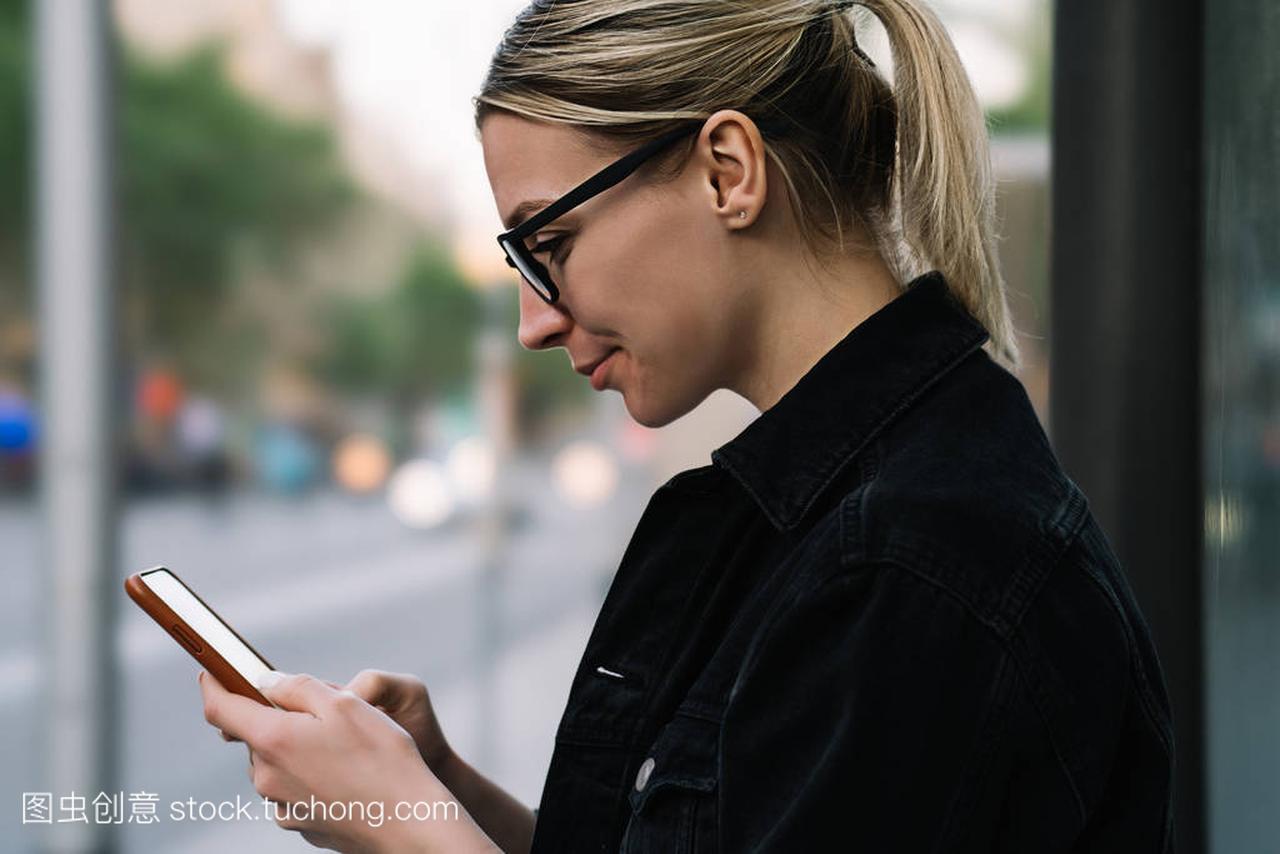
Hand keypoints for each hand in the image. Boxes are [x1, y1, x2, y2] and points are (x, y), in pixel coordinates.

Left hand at [199, 669, 497, 853]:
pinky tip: (345, 774)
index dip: (213, 685)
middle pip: (255, 735)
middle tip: (319, 710)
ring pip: (276, 762)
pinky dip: (308, 774)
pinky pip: (293, 788)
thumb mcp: (346, 703)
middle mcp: (267, 776)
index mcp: (273, 740)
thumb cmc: (382, 758)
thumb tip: (266, 683)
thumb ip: (298, 687)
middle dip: (276, 717)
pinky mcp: (299, 823)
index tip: (211, 672)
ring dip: (294, 747)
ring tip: (343, 746)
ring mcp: (282, 804)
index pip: (221, 709)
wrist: (408, 822)